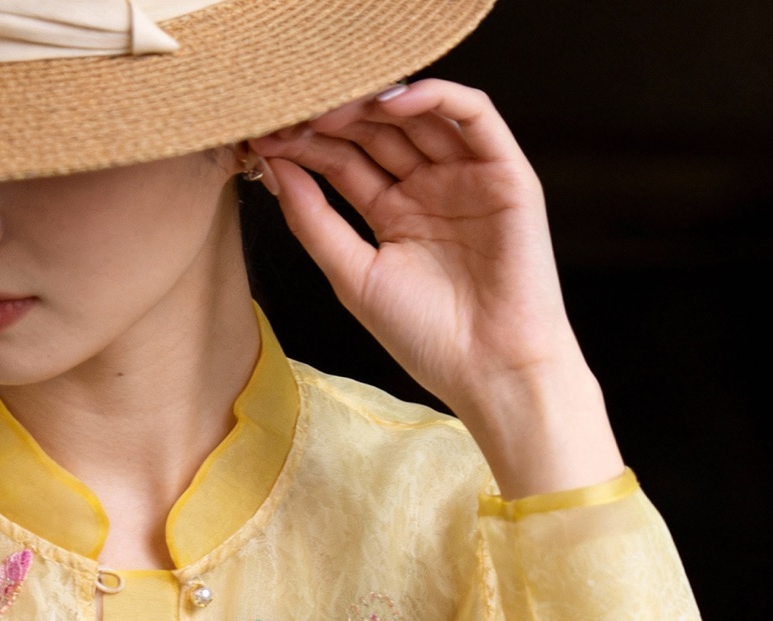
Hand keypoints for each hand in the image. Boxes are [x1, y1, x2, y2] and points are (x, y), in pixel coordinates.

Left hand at [249, 81, 623, 499]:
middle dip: (336, 116)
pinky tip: (394, 103)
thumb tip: (274, 168)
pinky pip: (475, 116)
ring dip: (378, 102)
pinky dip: (437, 98)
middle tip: (295, 111)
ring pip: (422, 115)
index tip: (266, 138)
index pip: (346, 160)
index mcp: (395, 214)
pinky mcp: (506, 173)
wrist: (491, 370)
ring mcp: (468, 177)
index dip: (307, 144)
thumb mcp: (355, 277)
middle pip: (378, 131)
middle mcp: (431, 188)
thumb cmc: (429, 338)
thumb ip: (314, 222)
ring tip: (335, 105)